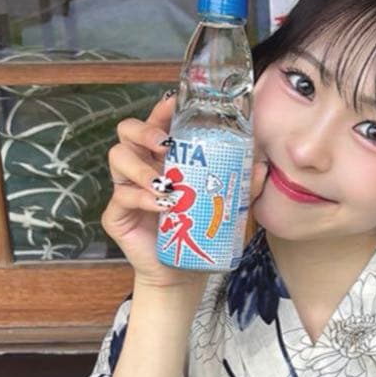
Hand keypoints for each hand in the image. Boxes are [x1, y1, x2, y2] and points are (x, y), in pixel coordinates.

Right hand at [103, 93, 268, 290]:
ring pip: (117, 157)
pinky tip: (162, 206)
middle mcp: (140, 167)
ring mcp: (125, 188)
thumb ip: (241, 187)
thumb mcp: (224, 207)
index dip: (160, 110)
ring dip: (142, 167)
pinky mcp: (116, 214)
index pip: (155, 123)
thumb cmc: (198, 233)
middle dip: (144, 131)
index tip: (173, 103)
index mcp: (162, 158)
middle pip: (127, 130)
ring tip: (165, 185)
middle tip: (165, 145)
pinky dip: (143, 198)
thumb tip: (259, 167)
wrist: (182, 272)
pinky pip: (122, 197)